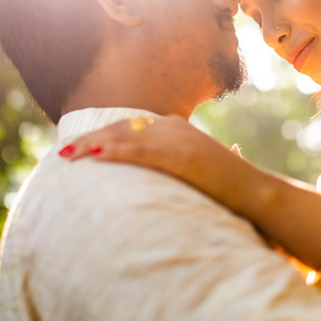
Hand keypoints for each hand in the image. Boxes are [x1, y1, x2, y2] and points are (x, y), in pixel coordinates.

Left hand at [58, 115, 253, 211]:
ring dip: (91, 144)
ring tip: (67, 155)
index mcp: (177, 128)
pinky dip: (112, 151)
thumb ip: (183, 165)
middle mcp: (173, 127)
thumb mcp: (201, 170)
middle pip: (120, 128)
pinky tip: (92, 156)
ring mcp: (177, 138)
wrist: (256, 194)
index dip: (103, 135)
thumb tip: (169, 173)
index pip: (130, 127)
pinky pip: (138, 150)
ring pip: (123, 136)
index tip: (82, 145)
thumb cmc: (231, 189)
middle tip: (63, 151)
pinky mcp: (180, 155)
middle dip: (90, 139)